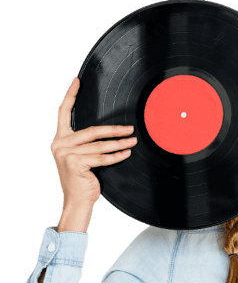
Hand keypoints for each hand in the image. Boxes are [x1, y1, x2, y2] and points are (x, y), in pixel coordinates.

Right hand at [50, 77, 137, 207]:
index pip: (63, 112)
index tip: (77, 81)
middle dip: (112, 129)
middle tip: (130, 128)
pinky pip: (101, 158)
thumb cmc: (82, 180)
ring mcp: (65, 153)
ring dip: (119, 142)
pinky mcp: (74, 163)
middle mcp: (59, 144)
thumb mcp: (80, 158)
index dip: (70, 95)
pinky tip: (127, 152)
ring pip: (99, 145)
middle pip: (91, 131)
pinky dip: (116, 155)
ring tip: (133, 140)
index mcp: (59, 139)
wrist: (76, 201)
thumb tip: (107, 131)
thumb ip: (85, 144)